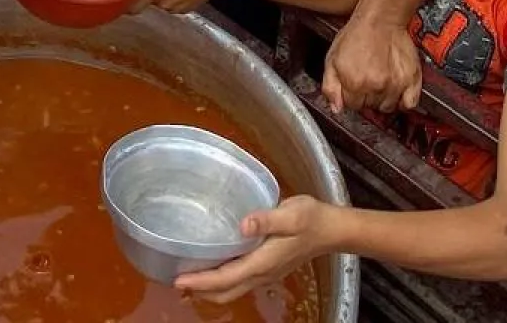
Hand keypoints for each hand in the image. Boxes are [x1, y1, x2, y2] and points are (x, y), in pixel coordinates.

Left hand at [174, 197, 332, 301]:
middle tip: (175, 279)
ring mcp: (265, 274)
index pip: (226, 278)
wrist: (332, 229)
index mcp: (262, 263)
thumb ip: (266, 220)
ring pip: (232, 289)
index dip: (201, 281)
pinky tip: (212, 264)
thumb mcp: (290, 214)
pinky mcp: (267, 267)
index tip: (178, 280)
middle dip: (200, 290)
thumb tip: (243, 225)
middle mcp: (261, 273)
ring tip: (187, 275)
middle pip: (225, 292)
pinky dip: (221, 280)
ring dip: (209, 288)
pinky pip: (239, 281)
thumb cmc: (311, 219)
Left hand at [322, 14, 422, 112]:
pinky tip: (396, 90)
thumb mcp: (332, 58)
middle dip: (365, 96)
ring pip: (388, 107)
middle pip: (369, 107)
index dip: (350, 96)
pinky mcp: (412, 80)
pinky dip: (403, 100)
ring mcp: (395, 85)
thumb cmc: (356, 35)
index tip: (353, 86)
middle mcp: (375, 87)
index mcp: (354, 83)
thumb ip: (330, 86)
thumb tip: (336, 108)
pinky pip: (409, 103)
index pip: (351, 106)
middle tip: (366, 79)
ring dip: (383, 98)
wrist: (380, 19)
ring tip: (380, 81)